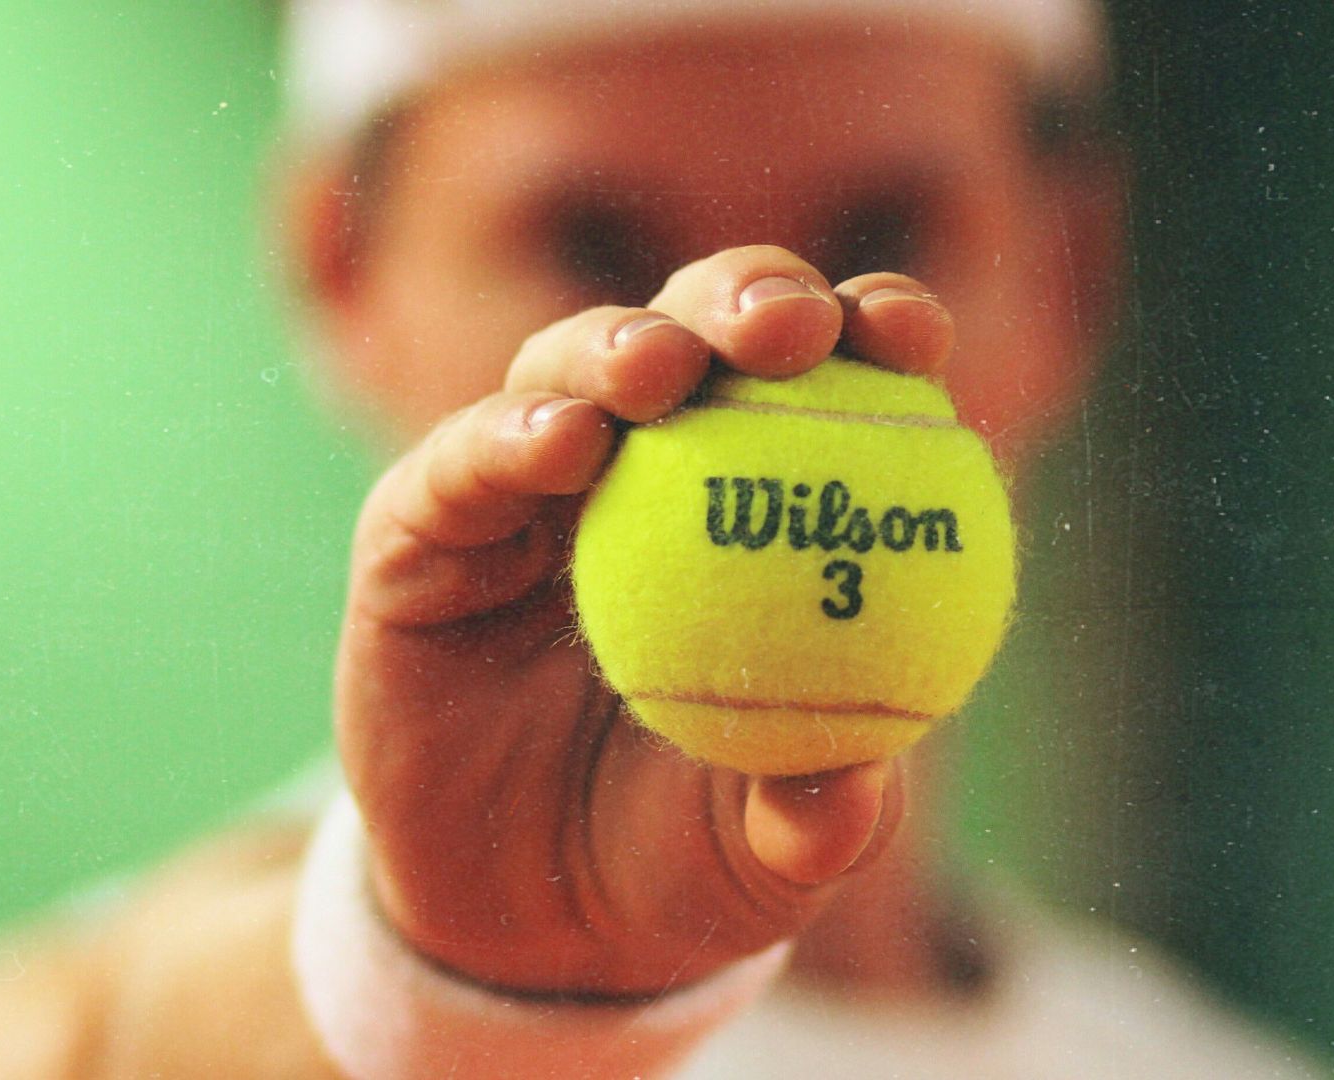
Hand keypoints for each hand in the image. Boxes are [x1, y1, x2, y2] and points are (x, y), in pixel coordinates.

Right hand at [333, 246, 955, 994]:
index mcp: (766, 502)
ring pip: (570, 367)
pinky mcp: (420, 534)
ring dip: (619, 347)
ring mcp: (529, 490)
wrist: (529, 927)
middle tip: (790, 326)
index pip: (835, 383)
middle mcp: (651, 466)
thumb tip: (861, 788)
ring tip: (661, 371)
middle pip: (704, 330)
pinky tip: (560, 445)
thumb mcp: (763, 854)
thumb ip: (815, 816)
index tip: (913, 338)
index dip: (876, 331)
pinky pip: (455, 469)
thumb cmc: (681, 854)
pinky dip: (504, 441)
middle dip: (750, 295)